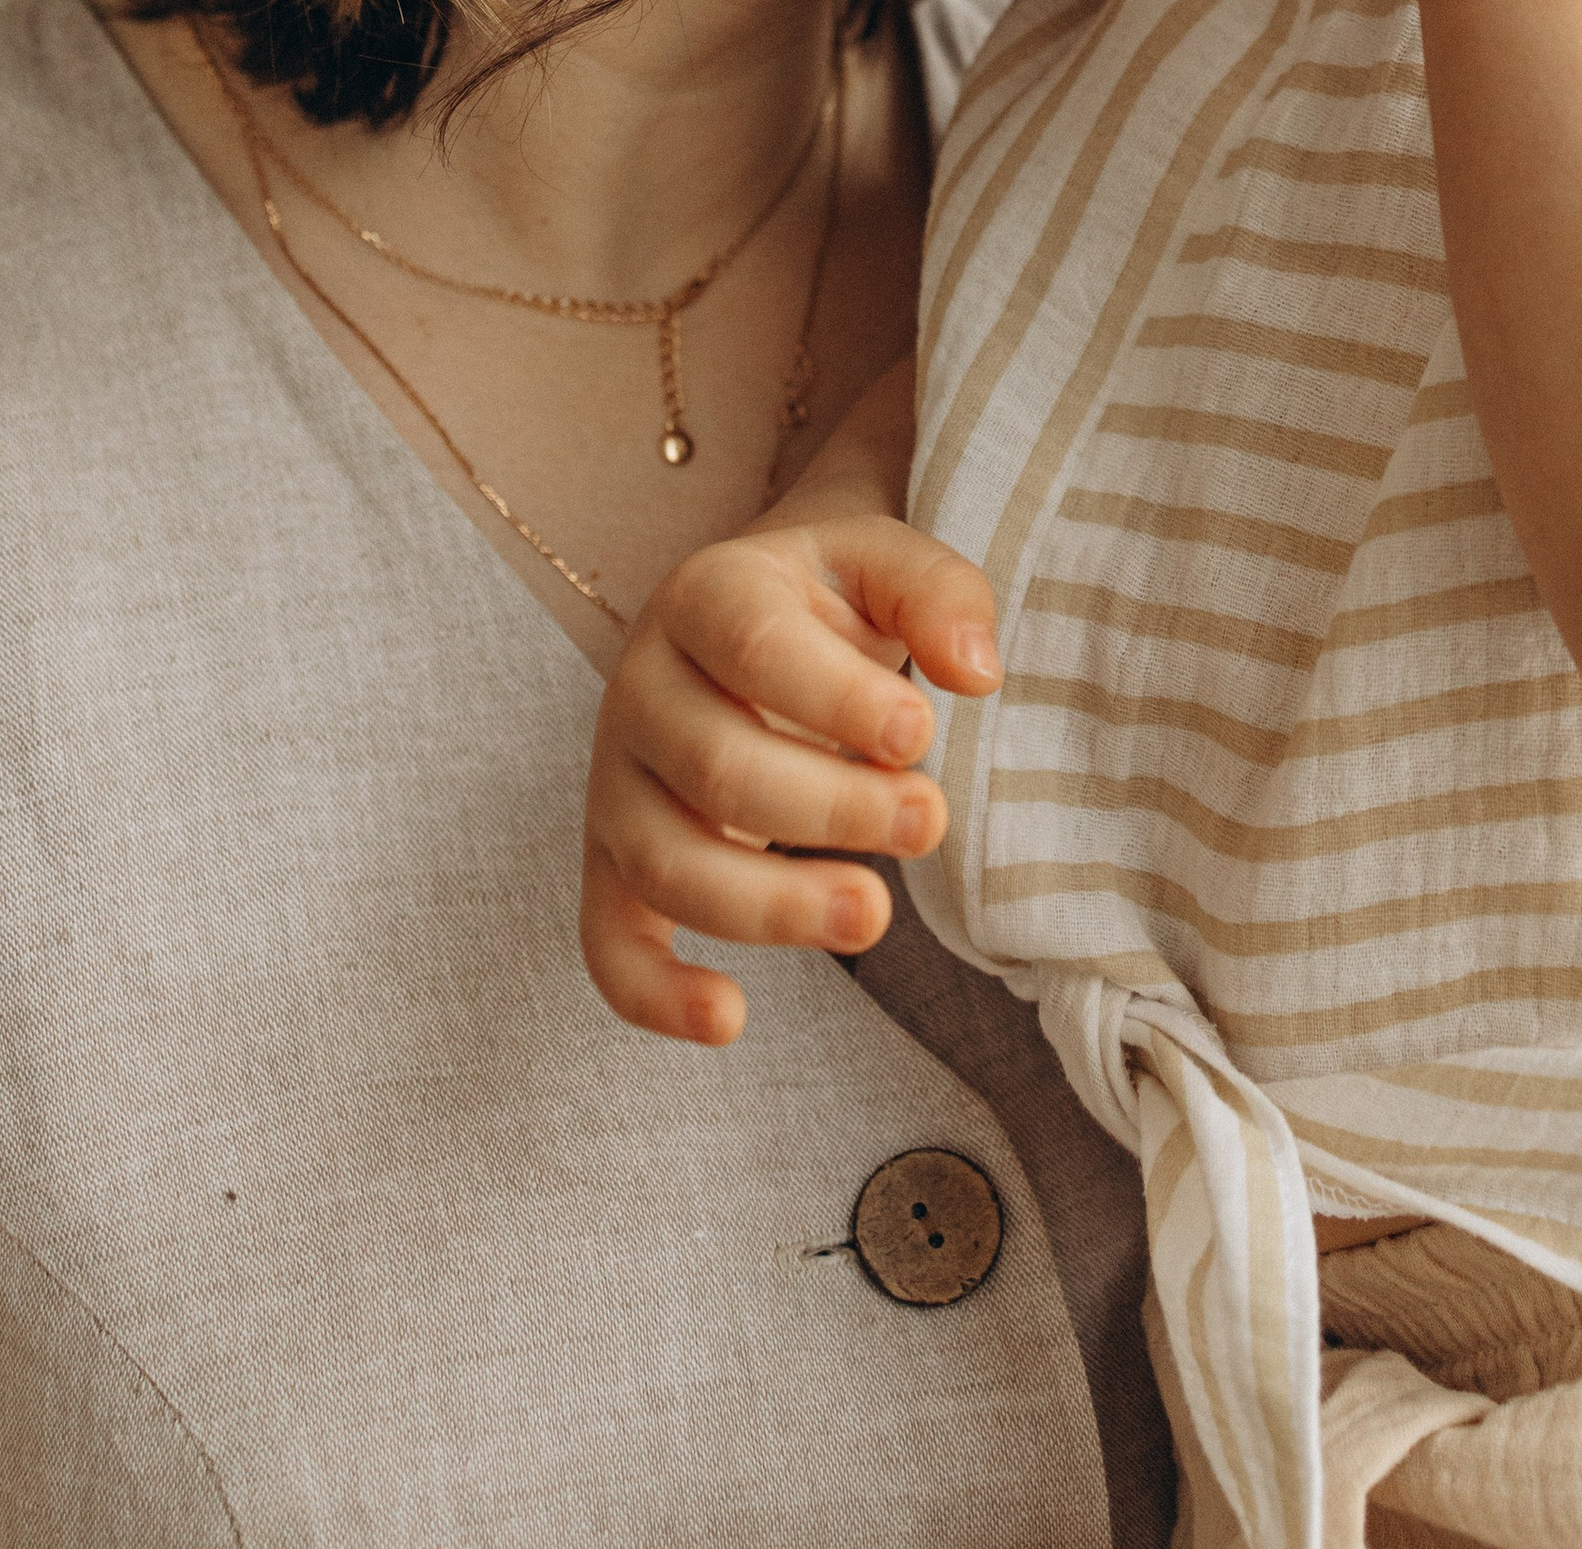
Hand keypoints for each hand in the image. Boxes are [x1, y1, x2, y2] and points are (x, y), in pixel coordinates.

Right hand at [579, 516, 1000, 1044]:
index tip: (919, 735)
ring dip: (772, 905)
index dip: (837, 698)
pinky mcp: (611, 865)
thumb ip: (937, 594)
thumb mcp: (883, 561)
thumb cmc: (826, 605)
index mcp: (706, 595)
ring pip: (667, 863)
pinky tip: (731, 1019)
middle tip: (929, 821)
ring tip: (874, 914)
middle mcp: (642, 688)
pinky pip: (606, 941)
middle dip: (832, 808)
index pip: (752, 643)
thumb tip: (975, 673)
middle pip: (716, 765)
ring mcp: (616, 784)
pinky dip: (652, 993)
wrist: (746, 624)